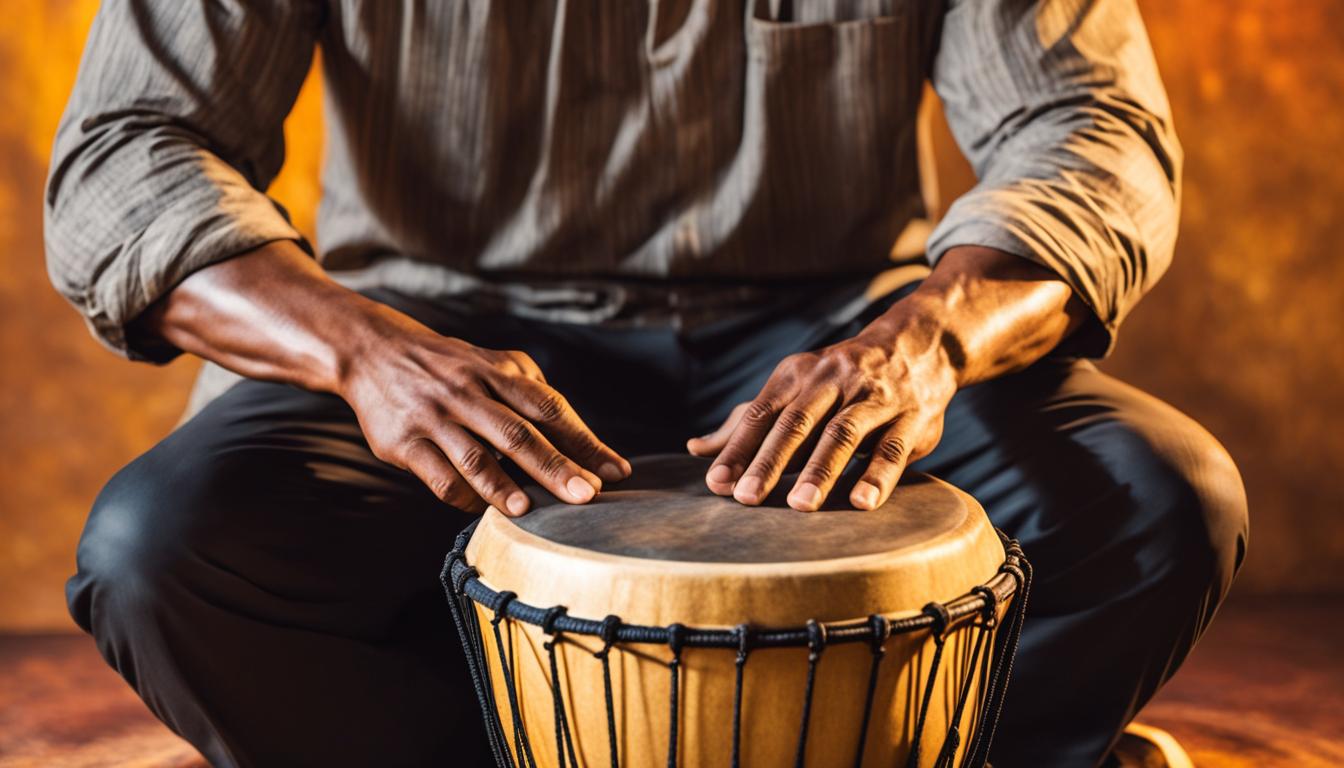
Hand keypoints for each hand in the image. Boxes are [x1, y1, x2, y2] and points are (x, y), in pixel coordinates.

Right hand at [339, 315, 629, 515]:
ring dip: (503, 484)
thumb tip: (576, 438)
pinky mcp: (403, 442)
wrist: (371, 350)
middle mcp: (468, 391)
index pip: (550, 408)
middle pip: (519, 433)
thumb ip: (529, 392)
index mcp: (497, 371)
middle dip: (555, 466)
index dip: (585, 440)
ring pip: (474, 456)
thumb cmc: (448, 366)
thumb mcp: (490, 363)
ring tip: (529, 510)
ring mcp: (434, 417)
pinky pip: (438, 476)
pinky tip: (485, 510)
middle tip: (587, 496)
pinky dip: (464, 496)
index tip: (616, 471)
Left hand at [688, 307, 957, 511]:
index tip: (716, 484)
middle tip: (747, 498)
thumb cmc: (839, 380)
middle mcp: (832, 381)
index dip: (737, 448)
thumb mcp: (793, 390)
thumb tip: (695, 448)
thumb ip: (748, 421)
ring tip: (799, 505)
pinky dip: (877, 476)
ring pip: (843, 433)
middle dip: (770, 460)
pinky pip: (892, 448)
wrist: (917, 346)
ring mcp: (873, 398)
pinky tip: (861, 503)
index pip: (761, 414)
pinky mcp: (910, 418)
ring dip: (821, 469)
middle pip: (797, 422)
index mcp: (797, 376)